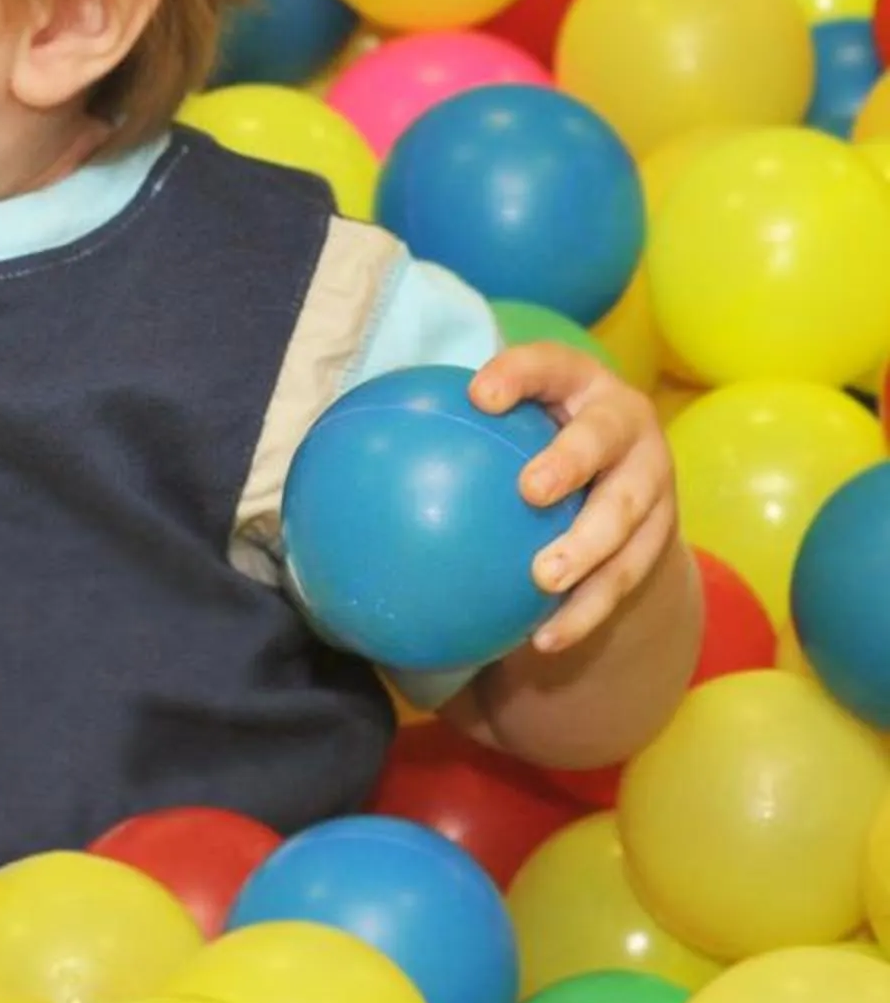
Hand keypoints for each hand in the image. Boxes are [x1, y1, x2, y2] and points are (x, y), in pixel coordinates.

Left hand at [470, 342, 677, 655]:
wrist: (616, 476)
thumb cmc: (528, 441)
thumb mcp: (502, 422)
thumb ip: (445, 430)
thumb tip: (340, 454)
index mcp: (578, 382)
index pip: (548, 364)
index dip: (520, 373)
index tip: (478, 395)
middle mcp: (626, 422)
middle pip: (603, 438)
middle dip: (571, 461)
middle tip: (530, 491)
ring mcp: (652, 477)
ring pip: (627, 513)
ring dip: (588, 547)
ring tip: (543, 578)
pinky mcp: (662, 531)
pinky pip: (627, 574)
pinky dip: (587, 608)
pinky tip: (545, 637)